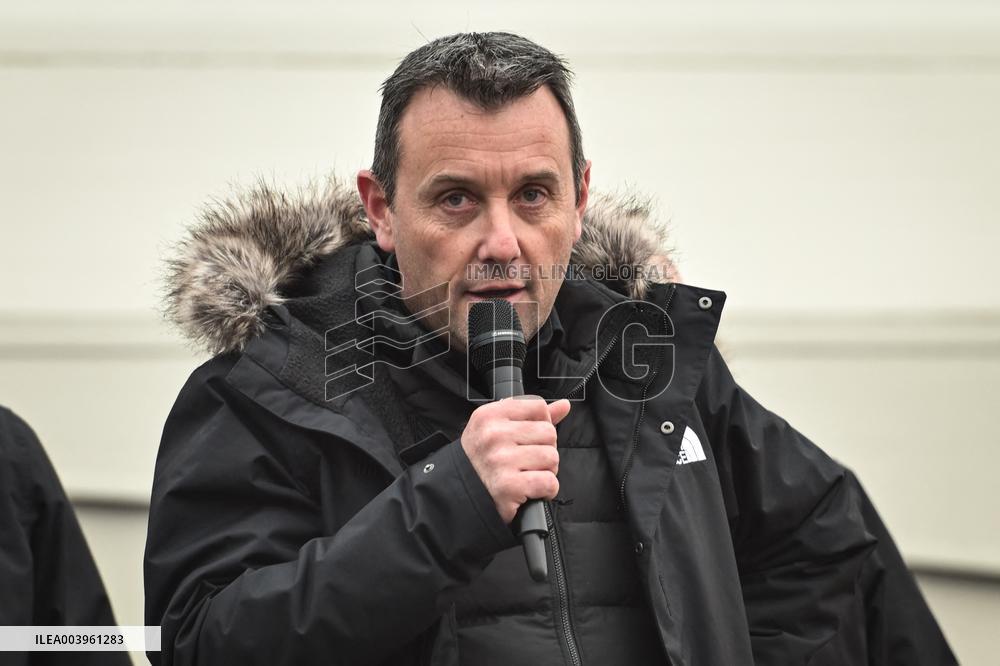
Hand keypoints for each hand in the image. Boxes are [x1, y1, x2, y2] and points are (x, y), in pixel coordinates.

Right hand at [460, 396, 571, 523]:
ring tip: (527, 475)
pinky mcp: (509, 486)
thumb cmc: (482, 460)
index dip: (541, 423)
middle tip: (526, 461)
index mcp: (490, 415)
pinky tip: (530, 490)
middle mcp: (493, 435)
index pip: (538, 407)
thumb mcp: (498, 428)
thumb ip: (532, 415)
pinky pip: (549, 482)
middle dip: (544, 449)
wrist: (461, 494)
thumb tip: (564, 405)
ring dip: (546, 471)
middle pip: (549, 433)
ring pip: (552, 458)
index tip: (529, 438)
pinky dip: (546, 490)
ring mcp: (501, 460)